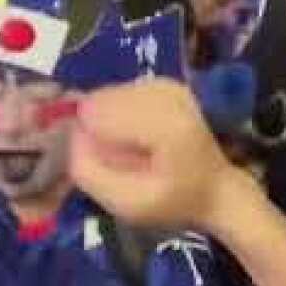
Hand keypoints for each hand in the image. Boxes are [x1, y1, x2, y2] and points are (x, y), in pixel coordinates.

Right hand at [70, 79, 236, 229]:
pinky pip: (119, 92)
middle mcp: (167, 93)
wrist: (214, 188)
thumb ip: (90, 172)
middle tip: (121, 158)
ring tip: (132, 147)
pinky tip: (137, 134)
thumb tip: (71, 135)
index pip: (95, 113)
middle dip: (98, 128)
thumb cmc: (173, 200)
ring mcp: (167, 84)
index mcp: (165, 124)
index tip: (105, 162)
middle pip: (100, 99)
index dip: (89, 140)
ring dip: (108, 121)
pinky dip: (119, 113)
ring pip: (107, 94)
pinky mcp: (165, 82)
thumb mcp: (127, 203)